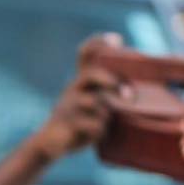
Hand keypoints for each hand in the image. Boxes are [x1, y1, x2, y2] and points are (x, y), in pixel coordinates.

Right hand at [30, 35, 125, 161]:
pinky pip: (93, 125)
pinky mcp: (69, 124)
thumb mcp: (91, 105)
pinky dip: (100, 131)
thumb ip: (107, 95)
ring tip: (107, 122)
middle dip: (112, 82)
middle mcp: (73, 88)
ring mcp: (69, 105)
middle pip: (91, 74)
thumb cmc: (78, 122)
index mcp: (81, 80)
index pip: (85, 53)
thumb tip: (134, 94)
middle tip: (129, 95)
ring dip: (106, 114)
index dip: (99, 43)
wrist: (49, 144)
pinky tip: (99, 135)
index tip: (117, 40)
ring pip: (95, 103)